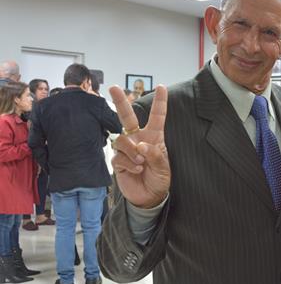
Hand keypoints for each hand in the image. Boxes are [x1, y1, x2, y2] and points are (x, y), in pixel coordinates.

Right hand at [109, 85, 169, 208]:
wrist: (149, 197)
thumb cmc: (159, 179)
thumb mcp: (163, 167)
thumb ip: (155, 155)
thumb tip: (140, 145)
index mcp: (154, 137)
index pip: (157, 117)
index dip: (160, 102)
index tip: (162, 87)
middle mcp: (138, 139)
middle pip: (127, 117)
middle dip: (121, 101)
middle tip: (113, 87)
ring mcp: (126, 149)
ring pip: (122, 140)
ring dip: (132, 152)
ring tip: (141, 163)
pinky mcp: (117, 161)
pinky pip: (118, 157)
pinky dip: (128, 164)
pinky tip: (136, 170)